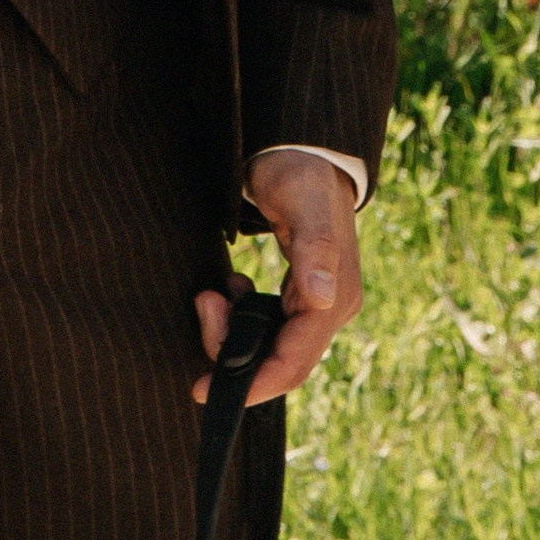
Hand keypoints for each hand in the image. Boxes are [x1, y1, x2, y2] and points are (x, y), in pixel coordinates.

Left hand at [193, 148, 361, 407]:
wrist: (302, 150)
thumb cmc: (300, 172)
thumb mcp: (303, 203)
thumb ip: (315, 249)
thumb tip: (322, 302)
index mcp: (336, 299)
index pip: (294, 363)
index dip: (253, 383)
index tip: (206, 390)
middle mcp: (330, 308)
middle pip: (281, 361)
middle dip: (234, 352)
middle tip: (203, 305)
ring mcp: (317, 303)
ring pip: (271, 346)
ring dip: (234, 332)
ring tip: (209, 295)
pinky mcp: (300, 293)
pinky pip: (268, 326)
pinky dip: (241, 317)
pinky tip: (230, 289)